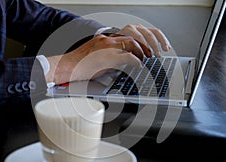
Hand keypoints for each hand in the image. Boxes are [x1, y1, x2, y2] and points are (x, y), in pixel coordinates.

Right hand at [46, 24, 170, 83]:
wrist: (67, 67)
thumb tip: (132, 61)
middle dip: (151, 40)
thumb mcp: (101, 57)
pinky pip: (126, 55)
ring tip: (150, 57)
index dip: (148, 36)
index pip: (133, 30)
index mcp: (108, 38)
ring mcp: (107, 46)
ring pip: (133, 39)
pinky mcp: (105, 56)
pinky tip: (140, 66)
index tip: (156, 46)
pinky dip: (136, 60)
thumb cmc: (82, 65)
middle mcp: (109, 38)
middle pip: (135, 30)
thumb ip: (116, 56)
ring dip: (144, 48)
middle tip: (158, 52)